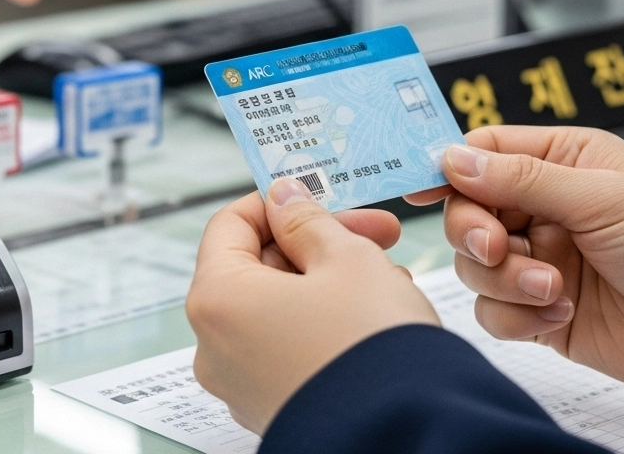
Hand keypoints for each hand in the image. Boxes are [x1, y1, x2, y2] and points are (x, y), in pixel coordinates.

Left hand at [187, 178, 436, 434]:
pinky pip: (291, 347)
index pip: (229, 225)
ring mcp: (242, 384)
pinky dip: (326, 324)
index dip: (277, 203)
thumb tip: (284, 199)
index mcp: (217, 299)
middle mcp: (215, 347)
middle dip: (318, 244)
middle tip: (377, 232)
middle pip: (258, 268)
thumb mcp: (346, 257)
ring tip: (390, 279)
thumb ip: (308, 220)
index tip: (319, 194)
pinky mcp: (273, 407)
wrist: (408, 430)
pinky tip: (376, 317)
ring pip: (280, 308)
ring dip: (330, 282)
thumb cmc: (371, 342)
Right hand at [406, 126, 623, 397]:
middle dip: (474, 232)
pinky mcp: (540, 310)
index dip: (448, 168)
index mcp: (560, 162)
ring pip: (474, 265)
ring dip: (504, 279)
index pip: (483, 153)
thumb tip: (451, 158)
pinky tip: (558, 314)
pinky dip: (517, 316)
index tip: (420, 188)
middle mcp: (543, 208)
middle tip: (499, 247)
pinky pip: (493, 311)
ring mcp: (539, 259)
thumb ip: (522, 178)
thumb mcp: (602, 197)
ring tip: (552, 289)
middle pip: (465, 211)